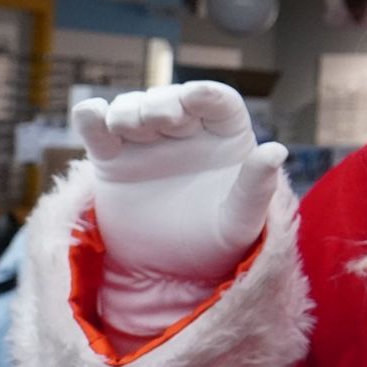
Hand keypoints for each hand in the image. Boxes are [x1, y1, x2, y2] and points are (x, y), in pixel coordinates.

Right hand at [75, 83, 285, 308]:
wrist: (169, 273)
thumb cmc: (216, 242)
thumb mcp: (241, 220)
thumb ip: (256, 186)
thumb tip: (277, 150)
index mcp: (225, 137)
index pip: (219, 101)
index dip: (206, 94)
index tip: (195, 96)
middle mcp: (186, 131)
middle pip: (171, 99)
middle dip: (161, 103)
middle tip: (158, 121)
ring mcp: (147, 142)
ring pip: (134, 108)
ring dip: (128, 110)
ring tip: (127, 127)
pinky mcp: (112, 159)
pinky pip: (98, 131)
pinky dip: (91, 118)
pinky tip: (90, 112)